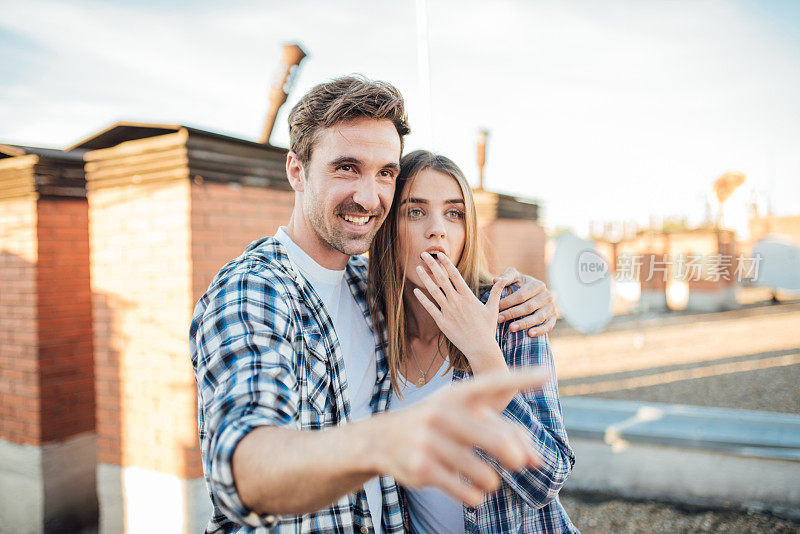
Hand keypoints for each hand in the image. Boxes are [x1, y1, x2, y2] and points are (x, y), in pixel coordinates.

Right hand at [373, 368, 547, 504]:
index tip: (547, 374)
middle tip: (521, 463)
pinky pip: (467, 492)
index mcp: (457, 395)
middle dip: (516, 456)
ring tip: (484, 477)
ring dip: (491, 481)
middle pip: (497, 441)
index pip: (492, 384)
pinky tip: (471, 491)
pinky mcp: (422, 467)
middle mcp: (443, 413)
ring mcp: (430, 441)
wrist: (382, 438)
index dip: (520, 379)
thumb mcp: (464, 417)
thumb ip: (503, 432)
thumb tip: (535, 460)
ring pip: (485, 475)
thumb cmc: (438, 425)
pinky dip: (475, 495)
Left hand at [413, 251, 503, 363]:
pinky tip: (416, 290)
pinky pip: (430, 308)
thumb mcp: (493, 309)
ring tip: (418, 268)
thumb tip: (502, 280)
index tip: (439, 254)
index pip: (455, 275)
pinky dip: (422, 299)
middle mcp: (457, 301)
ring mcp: (449, 311)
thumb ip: (496, 292)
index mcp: (468, 296)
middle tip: (423, 254)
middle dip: (432, 265)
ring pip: (434, 291)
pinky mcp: (442, 322)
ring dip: (425, 279)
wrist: (480, 348)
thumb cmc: (487, 329)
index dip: (446, 263)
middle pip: (442, 279)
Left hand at [494, 268, 556, 337]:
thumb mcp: (516, 277)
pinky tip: (529, 334)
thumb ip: (506, 277)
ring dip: (524, 324)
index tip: (496, 307)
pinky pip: (548, 326)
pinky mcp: (553, 318)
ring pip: (538, 317)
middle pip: (529, 307)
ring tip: (510, 328)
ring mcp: (551, 307)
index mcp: (538, 285)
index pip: (522, 295)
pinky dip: (540, 330)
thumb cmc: (522, 285)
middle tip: (499, 319)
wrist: (536, 294)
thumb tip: (496, 280)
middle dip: (512, 313)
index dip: (508, 301)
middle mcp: (547, 296)